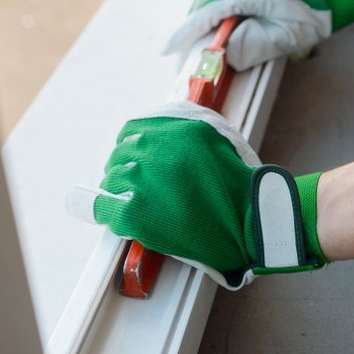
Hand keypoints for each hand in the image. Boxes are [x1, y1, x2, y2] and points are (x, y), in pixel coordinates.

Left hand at [67, 101, 325, 289]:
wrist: (247, 223)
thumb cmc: (237, 186)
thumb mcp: (215, 140)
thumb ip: (185, 132)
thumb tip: (156, 135)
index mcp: (176, 130)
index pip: (133, 130)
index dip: (129, 144)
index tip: (131, 156)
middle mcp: (156, 150)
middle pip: (120, 155)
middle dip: (122, 167)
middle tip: (130, 183)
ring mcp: (143, 181)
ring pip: (112, 180)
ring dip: (117, 189)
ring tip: (127, 201)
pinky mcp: (136, 213)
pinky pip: (106, 208)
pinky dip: (106, 211)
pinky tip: (115, 216)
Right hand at [163, 0, 353, 70]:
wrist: (319, 1)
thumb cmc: (304, 22)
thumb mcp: (282, 39)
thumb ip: (253, 46)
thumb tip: (222, 53)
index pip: (212, 12)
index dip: (188, 31)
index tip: (169, 49)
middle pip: (204, 4)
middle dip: (189, 30)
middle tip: (177, 56)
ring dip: (197, 21)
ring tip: (188, 45)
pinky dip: (207, 11)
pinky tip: (206, 28)